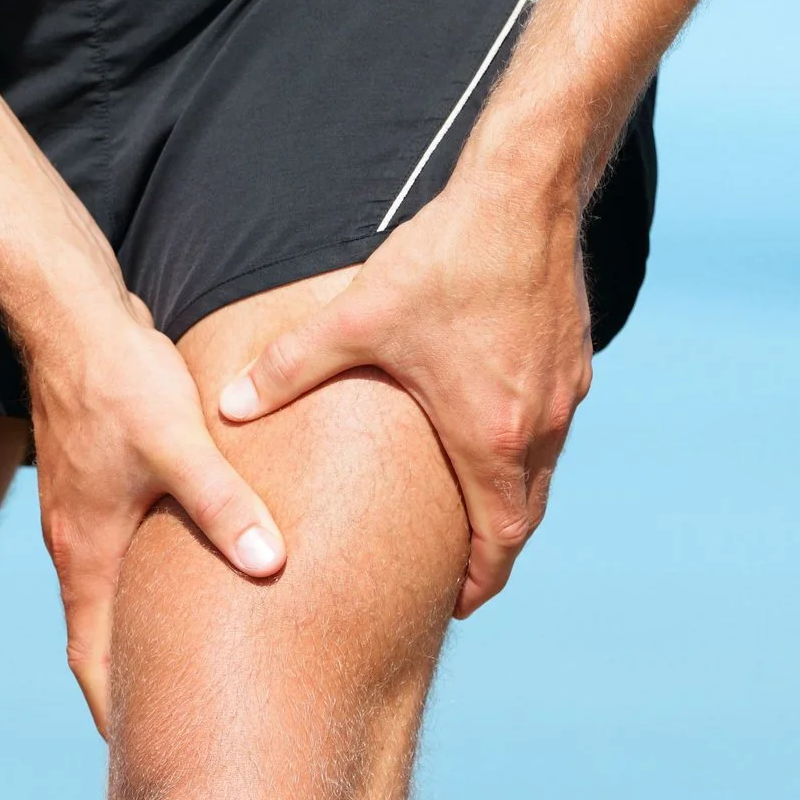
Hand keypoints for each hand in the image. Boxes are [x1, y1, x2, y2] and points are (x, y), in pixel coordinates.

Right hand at [27, 289, 284, 735]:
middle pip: (101, 643)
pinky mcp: (101, 485)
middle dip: (132, 694)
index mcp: (88, 555)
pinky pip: (124, 558)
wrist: (67, 311)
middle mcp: (80, 546)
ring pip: (112, 601)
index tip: (145, 763)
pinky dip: (148, 591)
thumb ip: (225, 505)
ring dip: (140, 642)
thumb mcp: (179, 442)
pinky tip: (190, 588)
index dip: (119, 715)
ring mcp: (87, 516)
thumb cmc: (118, 376)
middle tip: (174, 737)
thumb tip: (272, 568)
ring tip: (186, 677)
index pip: (94, 661)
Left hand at [217, 174, 590, 617]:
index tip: (453, 606)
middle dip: (492, 558)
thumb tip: (226, 406)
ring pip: (541, 478)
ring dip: (509, 506)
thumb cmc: (445, 257)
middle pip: (523, 522)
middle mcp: (537, 429)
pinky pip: (551, 434)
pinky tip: (492, 441)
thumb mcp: (357, 316)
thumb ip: (289, 366)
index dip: (475, 584)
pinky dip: (524, 456)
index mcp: (488, 437)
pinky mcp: (573, 365)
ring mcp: (563, 398)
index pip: (495, 543)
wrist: (525, 193)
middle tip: (460, 583)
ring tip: (472, 522)